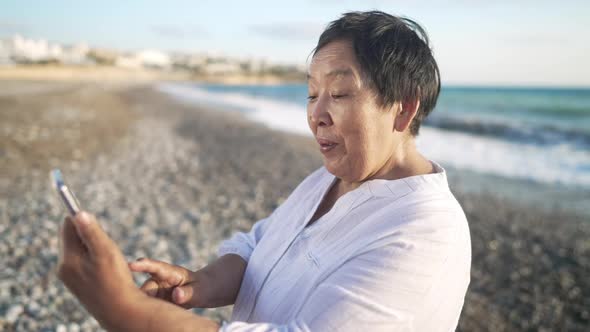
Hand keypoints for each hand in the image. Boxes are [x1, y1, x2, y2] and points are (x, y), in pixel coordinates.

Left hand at [57, 212, 144, 329]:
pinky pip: (83, 262)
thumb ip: (91, 231)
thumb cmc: (115, 280)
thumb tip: (78, 212)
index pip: (67, 225)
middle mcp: (64, 267)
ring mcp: (70, 277)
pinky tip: (107, 271)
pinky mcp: (78, 284)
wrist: (120, 312)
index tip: (97, 223)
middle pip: (72, 236)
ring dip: (93, 247)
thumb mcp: (105, 251)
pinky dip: (95, 260)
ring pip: (79, 249)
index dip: (82, 219)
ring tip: (109, 261)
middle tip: (106, 247)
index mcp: (68, 258)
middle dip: (89, 235)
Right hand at [128, 258, 205, 308]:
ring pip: (144, 302)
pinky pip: (148, 310)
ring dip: (148, 309)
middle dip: (142, 299)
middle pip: (145, 290)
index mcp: (170, 272)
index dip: (143, 265)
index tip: (131, 265)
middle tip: (150, 308)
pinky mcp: (153, 303)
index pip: (155, 267)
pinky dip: (151, 315)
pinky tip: (160, 318)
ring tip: (162, 312)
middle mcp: (158, 281)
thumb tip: (176, 295)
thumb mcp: (198, 290)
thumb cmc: (199, 288)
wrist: (199, 293)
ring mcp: (154, 292)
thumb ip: (188, 292)